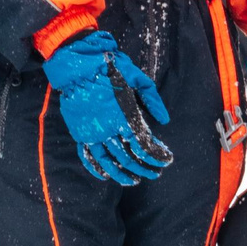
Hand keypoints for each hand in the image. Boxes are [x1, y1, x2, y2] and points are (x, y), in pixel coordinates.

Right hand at [42, 30, 173, 184]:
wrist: (79, 64)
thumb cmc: (111, 68)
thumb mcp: (138, 79)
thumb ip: (152, 100)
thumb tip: (164, 120)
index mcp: (124, 116)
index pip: (144, 145)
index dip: (157, 156)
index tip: (166, 160)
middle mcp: (108, 129)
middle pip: (129, 157)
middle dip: (145, 168)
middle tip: (155, 173)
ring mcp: (92, 132)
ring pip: (108, 162)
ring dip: (123, 174)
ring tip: (134, 181)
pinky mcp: (80, 132)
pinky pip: (87, 156)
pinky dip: (96, 168)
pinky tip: (105, 176)